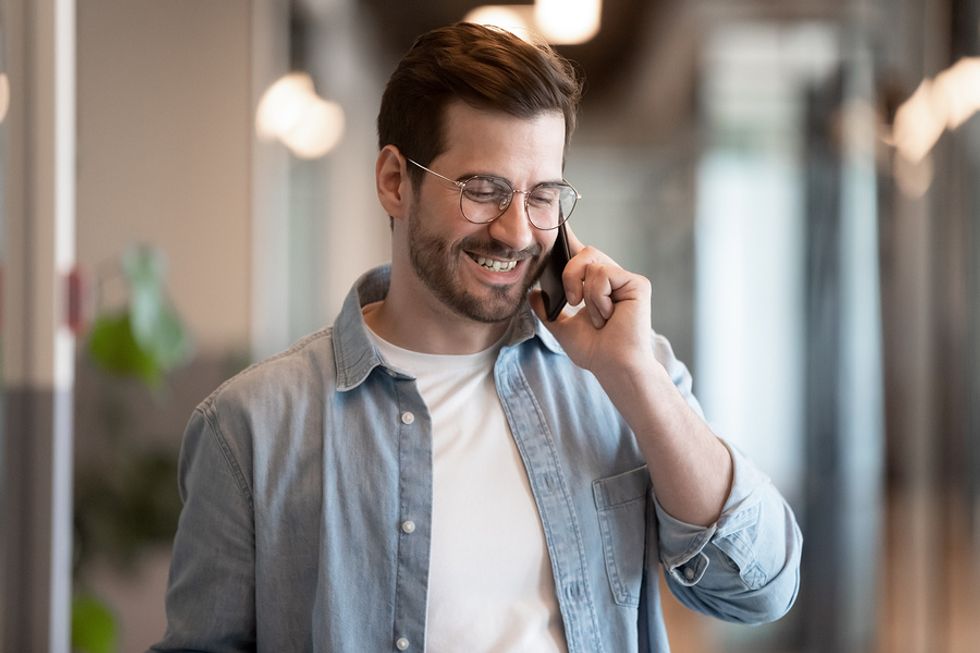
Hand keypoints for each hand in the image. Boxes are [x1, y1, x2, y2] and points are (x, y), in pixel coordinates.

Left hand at [529, 227, 655, 378]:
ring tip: (597, 316)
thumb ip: (547, 310)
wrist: (613, 366)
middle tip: (572, 301)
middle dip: (570, 276)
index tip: (558, 222)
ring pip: (592, 263)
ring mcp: (626, 280)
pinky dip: (598, 297)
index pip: (581, 255)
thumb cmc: (595, 351)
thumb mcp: (562, 328)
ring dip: (585, 294)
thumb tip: (533, 294)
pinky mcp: (637, 283)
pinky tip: (608, 315)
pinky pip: (605, 274)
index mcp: (596, 285)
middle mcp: (612, 279)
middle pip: (585, 253)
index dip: (570, 238)